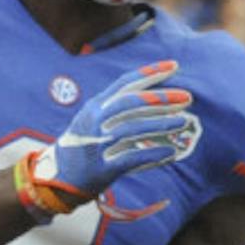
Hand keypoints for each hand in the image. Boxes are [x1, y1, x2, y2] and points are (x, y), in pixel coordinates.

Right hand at [23, 61, 192, 210]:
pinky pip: (132, 159)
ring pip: (134, 129)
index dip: (150, 73)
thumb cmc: (82, 148)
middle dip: (161, 98)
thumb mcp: (94, 121)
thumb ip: (117, 110)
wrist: (57, 178)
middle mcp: (95, 120)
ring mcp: (97, 143)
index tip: (174, 66)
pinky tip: (171, 153)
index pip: (125, 84)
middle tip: (187, 97)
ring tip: (184, 121)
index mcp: (95, 106)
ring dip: (162, 124)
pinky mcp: (102, 168)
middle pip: (132, 104)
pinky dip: (153, 156)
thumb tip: (152, 101)